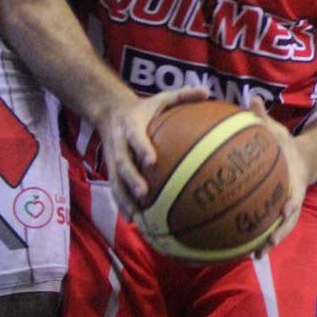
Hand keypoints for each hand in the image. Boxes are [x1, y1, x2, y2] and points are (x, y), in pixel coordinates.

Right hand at [99, 87, 208, 221]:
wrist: (109, 111)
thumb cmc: (144, 108)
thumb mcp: (161, 98)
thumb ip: (183, 95)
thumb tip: (207, 92)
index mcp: (130, 124)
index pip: (134, 136)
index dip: (141, 147)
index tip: (152, 160)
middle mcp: (119, 143)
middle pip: (121, 163)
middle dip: (131, 180)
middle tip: (144, 195)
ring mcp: (113, 159)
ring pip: (115, 182)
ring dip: (125, 200)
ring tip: (139, 219)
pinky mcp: (111, 171)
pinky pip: (116, 191)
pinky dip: (124, 207)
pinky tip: (138, 224)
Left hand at [249, 97, 310, 254]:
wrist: (301, 159)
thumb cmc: (284, 145)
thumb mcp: (277, 130)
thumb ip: (264, 118)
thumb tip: (252, 98)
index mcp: (294, 179)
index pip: (294, 193)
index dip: (291, 203)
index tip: (285, 210)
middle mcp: (291, 197)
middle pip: (288, 220)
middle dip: (278, 234)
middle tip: (266, 246)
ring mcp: (286, 207)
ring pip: (280, 229)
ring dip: (269, 242)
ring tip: (255, 256)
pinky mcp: (276, 211)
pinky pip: (269, 226)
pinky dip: (260, 237)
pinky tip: (243, 247)